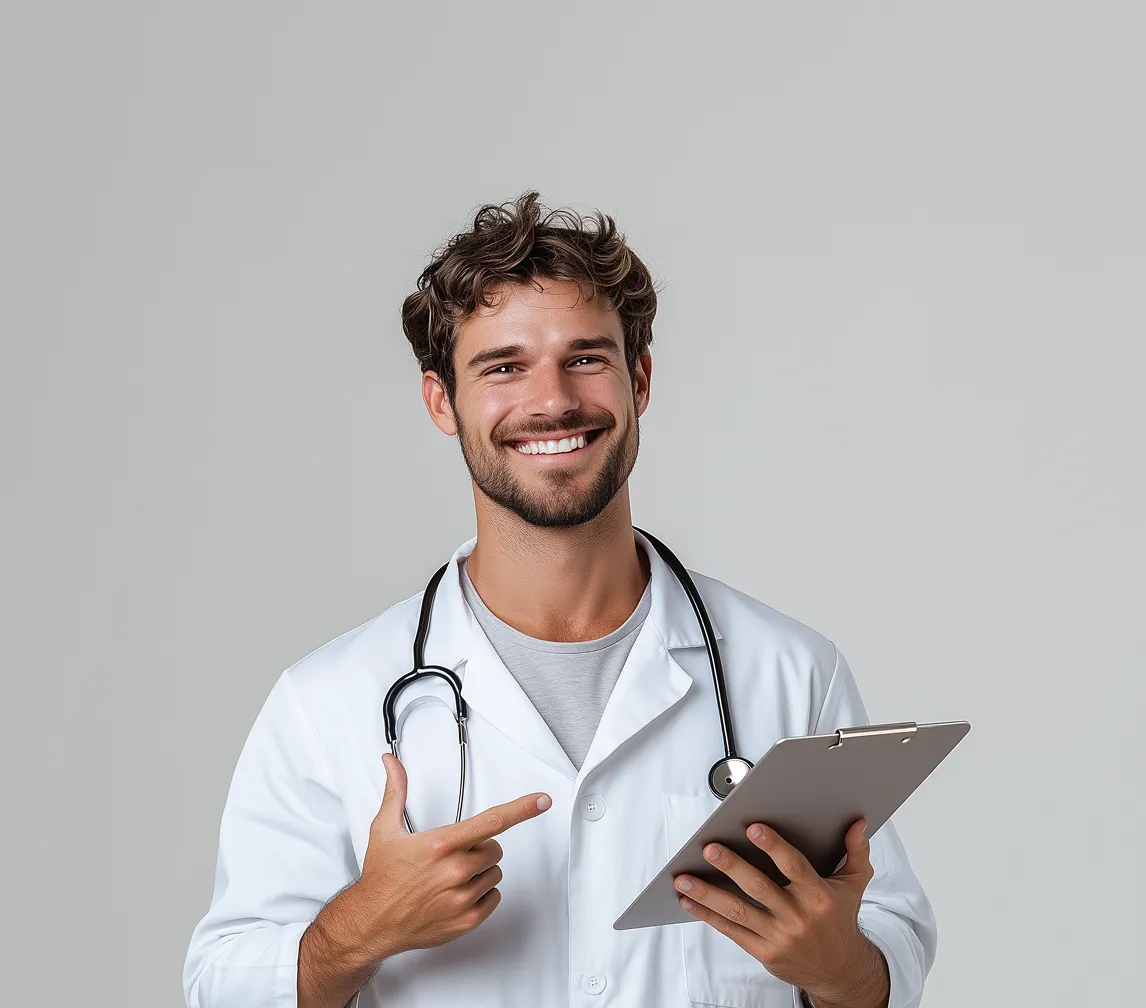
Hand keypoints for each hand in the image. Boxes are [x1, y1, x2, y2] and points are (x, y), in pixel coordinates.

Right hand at [313, 753, 551, 967]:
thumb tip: (391, 763)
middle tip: (451, 855)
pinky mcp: (466, 921)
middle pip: (494, 848)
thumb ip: (396, 791)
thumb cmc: (381, 877)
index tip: (542, 800)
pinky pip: (493, 898)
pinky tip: (456, 893)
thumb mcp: (385, 829)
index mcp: (441, 844)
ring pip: (495, 872)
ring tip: (449, 876)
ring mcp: (462, 898)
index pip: (492, 820)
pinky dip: (481, 894)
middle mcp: (455, 871)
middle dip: (478, 847)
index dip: (522, 809)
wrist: (371, 922)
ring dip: (480, 871)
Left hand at [673, 819, 888, 1007]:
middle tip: (710, 849)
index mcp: (819, 896)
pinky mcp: (765, 951)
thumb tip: (856, 824)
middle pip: (759, 888)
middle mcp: (798, 917)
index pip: (794, 867)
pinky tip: (689, 901)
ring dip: (708, 894)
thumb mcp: (854, 885)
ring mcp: (780, 936)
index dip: (774, 847)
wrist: (840, 971)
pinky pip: (732, 931)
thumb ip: (856, 852)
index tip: (753, 828)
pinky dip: (707, 915)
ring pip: (738, 911)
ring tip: (683, 879)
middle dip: (732, 866)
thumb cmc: (840, 920)